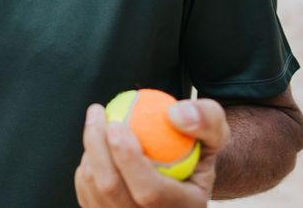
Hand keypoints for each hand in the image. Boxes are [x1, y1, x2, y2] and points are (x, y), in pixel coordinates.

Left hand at [74, 99, 229, 206]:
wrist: (184, 178)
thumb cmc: (197, 151)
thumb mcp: (216, 133)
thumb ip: (206, 119)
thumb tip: (175, 113)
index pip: (148, 190)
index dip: (127, 156)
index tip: (117, 123)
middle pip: (111, 187)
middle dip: (97, 144)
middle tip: (97, 111)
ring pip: (93, 188)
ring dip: (91, 151)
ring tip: (100, 125)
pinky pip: (86, 191)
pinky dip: (87, 164)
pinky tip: (98, 147)